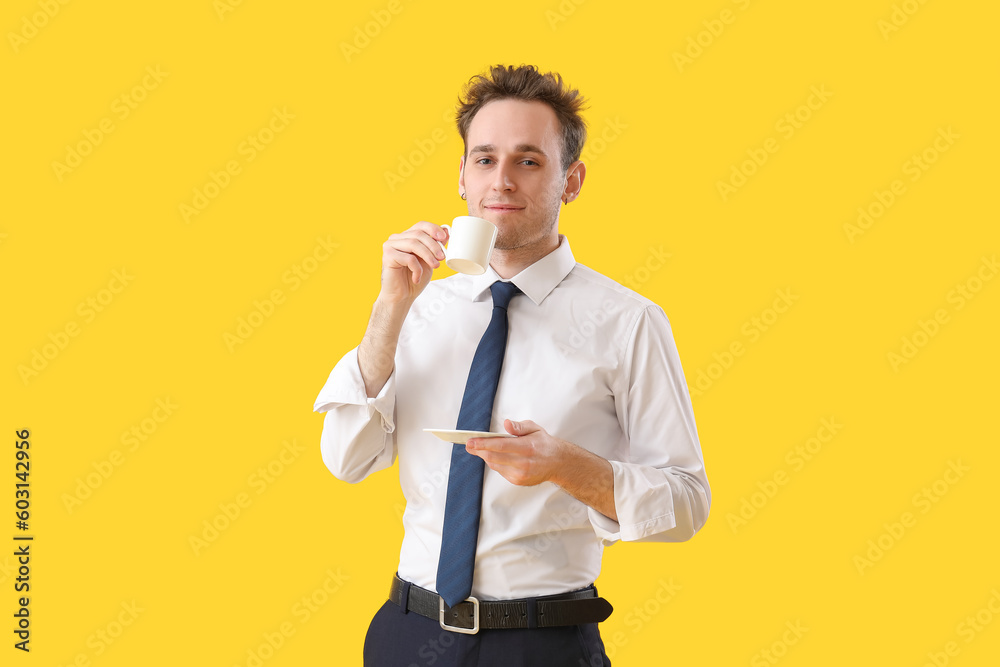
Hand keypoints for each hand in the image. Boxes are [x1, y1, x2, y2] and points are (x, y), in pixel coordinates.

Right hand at [378, 221, 448, 304]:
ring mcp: (390, 246)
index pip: (420, 225)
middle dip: (433, 245)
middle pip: (418, 234)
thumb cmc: (414, 278)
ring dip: (428, 256)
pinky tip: (417, 278)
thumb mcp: (430, 260)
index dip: (433, 229)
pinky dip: (417, 269)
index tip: (444, 238)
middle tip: (442, 257)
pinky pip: (408, 258)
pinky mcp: (388, 256)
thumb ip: (436, 246)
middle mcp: (396, 239)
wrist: (401, 297)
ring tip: (435, 266)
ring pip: (414, 244)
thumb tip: (447, 231)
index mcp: (406, 237)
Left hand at [467, 419, 617, 520]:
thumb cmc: (544, 443)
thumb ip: (520, 426)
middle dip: (479, 451)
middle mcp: (524, 463)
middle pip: (493, 458)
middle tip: (469, 444)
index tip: (470, 441)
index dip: (482, 444)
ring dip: (486, 456)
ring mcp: (521, 474)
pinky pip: (500, 471)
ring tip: (481, 449)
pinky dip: (495, 463)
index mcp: (527, 447)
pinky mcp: (518, 481)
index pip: (500, 446)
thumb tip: (507, 424)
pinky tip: (496, 457)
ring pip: (495, 465)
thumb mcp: (534, 429)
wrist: (558, 463)